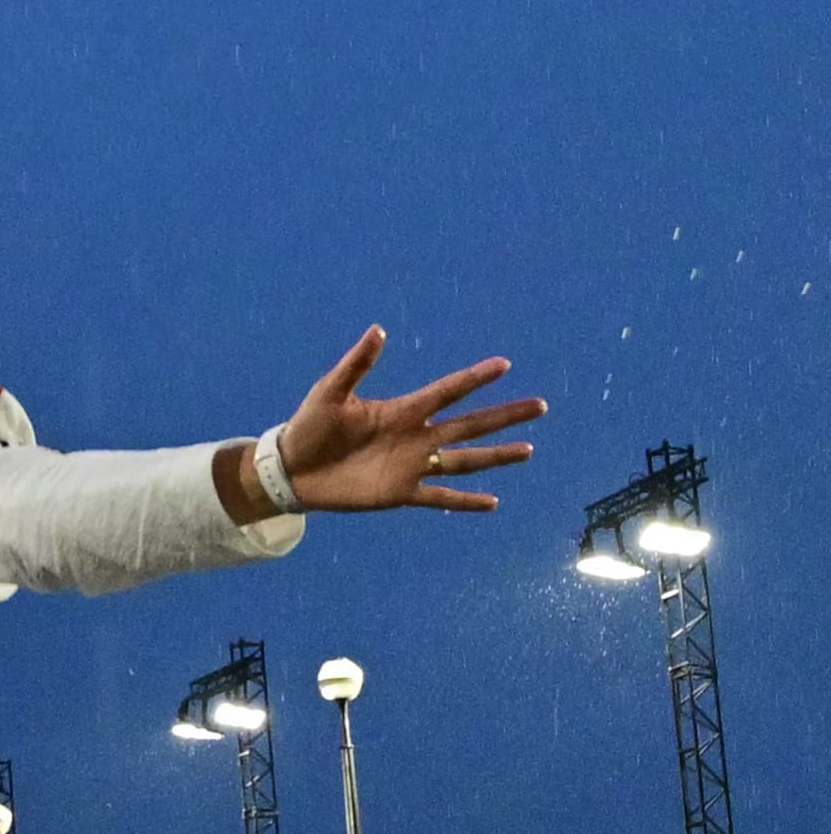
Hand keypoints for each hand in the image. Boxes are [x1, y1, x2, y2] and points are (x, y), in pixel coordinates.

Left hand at [265, 333, 545, 516]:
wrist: (293, 469)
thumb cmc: (310, 425)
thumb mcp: (331, 391)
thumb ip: (357, 364)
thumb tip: (378, 330)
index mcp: (402, 410)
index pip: (447, 391)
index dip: (475, 378)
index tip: (504, 365)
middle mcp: (415, 436)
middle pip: (470, 424)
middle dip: (504, 416)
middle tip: (540, 405)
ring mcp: (412, 466)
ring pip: (465, 460)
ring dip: (496, 456)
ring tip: (528, 450)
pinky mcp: (401, 493)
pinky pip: (441, 498)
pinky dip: (467, 502)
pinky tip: (494, 503)